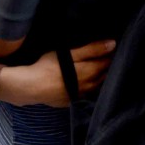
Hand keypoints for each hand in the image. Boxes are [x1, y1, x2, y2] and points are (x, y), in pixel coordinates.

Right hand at [0, 40, 115, 107]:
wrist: (30, 88)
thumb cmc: (47, 67)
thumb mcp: (68, 54)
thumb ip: (91, 49)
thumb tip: (113, 44)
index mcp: (89, 73)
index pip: (106, 63)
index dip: (110, 55)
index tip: (114, 48)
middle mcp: (88, 86)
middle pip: (103, 76)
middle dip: (107, 67)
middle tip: (109, 56)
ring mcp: (79, 95)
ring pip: (96, 86)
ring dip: (100, 78)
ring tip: (101, 68)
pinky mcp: (71, 101)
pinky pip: (86, 94)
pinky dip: (90, 87)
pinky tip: (88, 82)